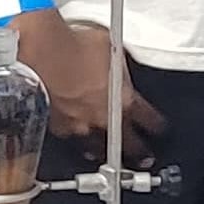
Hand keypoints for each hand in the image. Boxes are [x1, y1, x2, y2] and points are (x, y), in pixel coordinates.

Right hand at [18, 10, 163, 162]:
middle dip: (140, 152)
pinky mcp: (58, 126)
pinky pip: (71, 139)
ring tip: (111, 158)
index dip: (157, 125)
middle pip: (129, 144)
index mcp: (125, 100)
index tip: (159, 128)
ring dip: (107, 152)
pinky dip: (76, 140)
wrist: (44, 51)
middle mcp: (104, 118)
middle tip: (145, 159)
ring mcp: (80, 125)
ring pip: (99, 148)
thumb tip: (119, 59)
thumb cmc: (75, 45)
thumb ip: (118, 62)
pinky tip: (77, 141)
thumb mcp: (110, 47)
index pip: (150, 120)